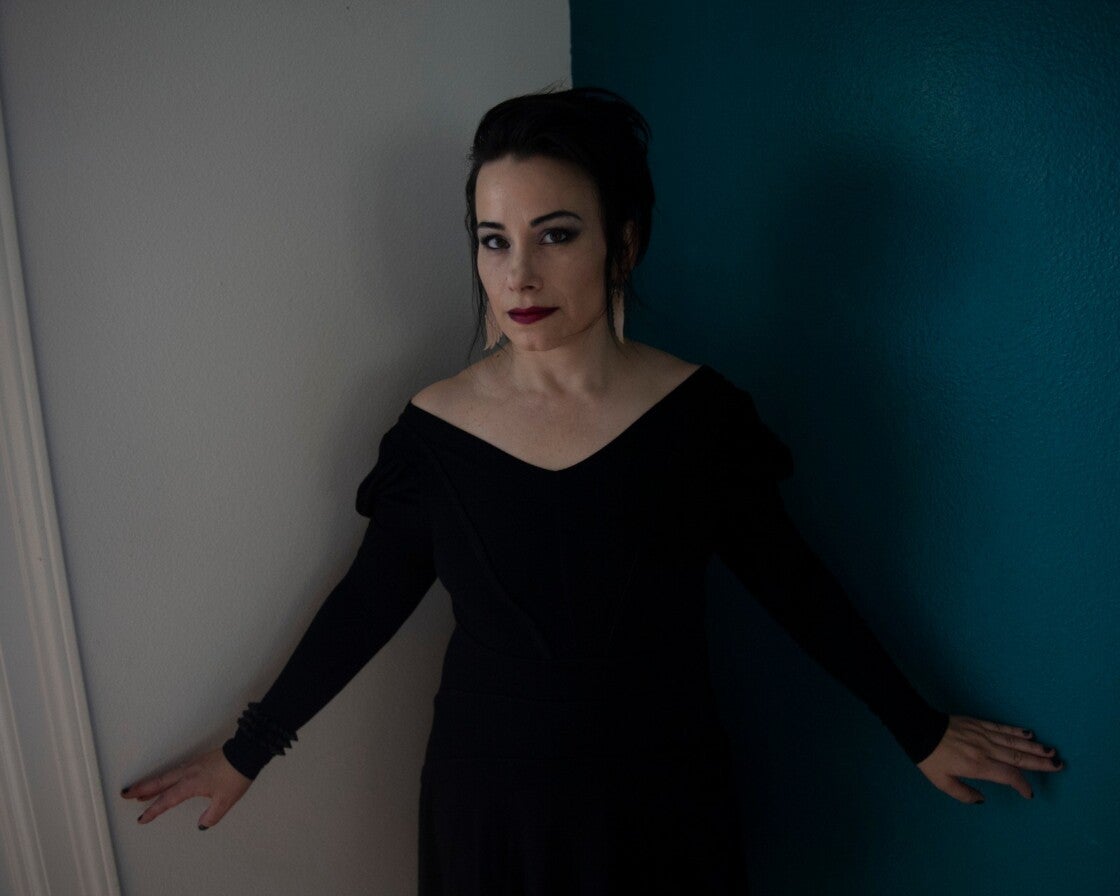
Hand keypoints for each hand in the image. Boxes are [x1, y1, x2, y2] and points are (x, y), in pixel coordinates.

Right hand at [121, 748, 251, 829]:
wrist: (246, 753)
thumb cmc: (236, 776)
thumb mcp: (226, 800)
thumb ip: (212, 815)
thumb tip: (202, 825)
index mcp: (191, 784)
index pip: (168, 800)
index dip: (154, 810)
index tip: (142, 818)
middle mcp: (188, 773)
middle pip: (160, 783)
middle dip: (142, 789)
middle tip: (125, 794)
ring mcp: (193, 765)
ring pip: (166, 775)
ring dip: (151, 783)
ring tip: (139, 792)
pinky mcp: (199, 761)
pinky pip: (175, 770)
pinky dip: (165, 777)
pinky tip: (164, 780)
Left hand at [917, 715, 1063, 802]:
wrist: (918, 728)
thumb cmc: (929, 758)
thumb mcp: (942, 782)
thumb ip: (963, 793)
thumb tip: (982, 800)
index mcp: (978, 765)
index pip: (1008, 776)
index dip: (1021, 785)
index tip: (1029, 793)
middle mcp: (985, 749)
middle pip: (1017, 757)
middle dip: (1040, 763)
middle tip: (1059, 765)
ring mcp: (983, 734)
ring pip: (1013, 742)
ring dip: (1033, 747)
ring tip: (1051, 751)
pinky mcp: (978, 723)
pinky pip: (1001, 728)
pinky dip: (1016, 731)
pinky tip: (1029, 734)